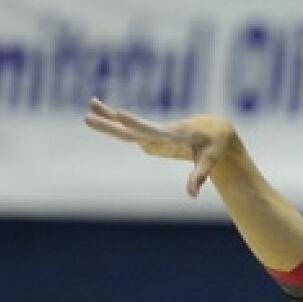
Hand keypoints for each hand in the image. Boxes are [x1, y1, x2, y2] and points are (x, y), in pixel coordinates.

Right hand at [84, 102, 237, 197]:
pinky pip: (131, 131)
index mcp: (172, 134)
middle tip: (89, 115)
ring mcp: (153, 134)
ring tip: (90, 107)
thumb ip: (198, 175)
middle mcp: (159, 132)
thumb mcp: (209, 160)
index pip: (150, 130)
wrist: (213, 129)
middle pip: (130, 129)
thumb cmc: (213, 145)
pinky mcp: (151, 136)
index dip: (135, 123)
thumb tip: (192, 195)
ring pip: (127, 128)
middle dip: (110, 123)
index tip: (119, 114)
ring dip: (108, 119)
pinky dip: (116, 123)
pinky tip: (100, 113)